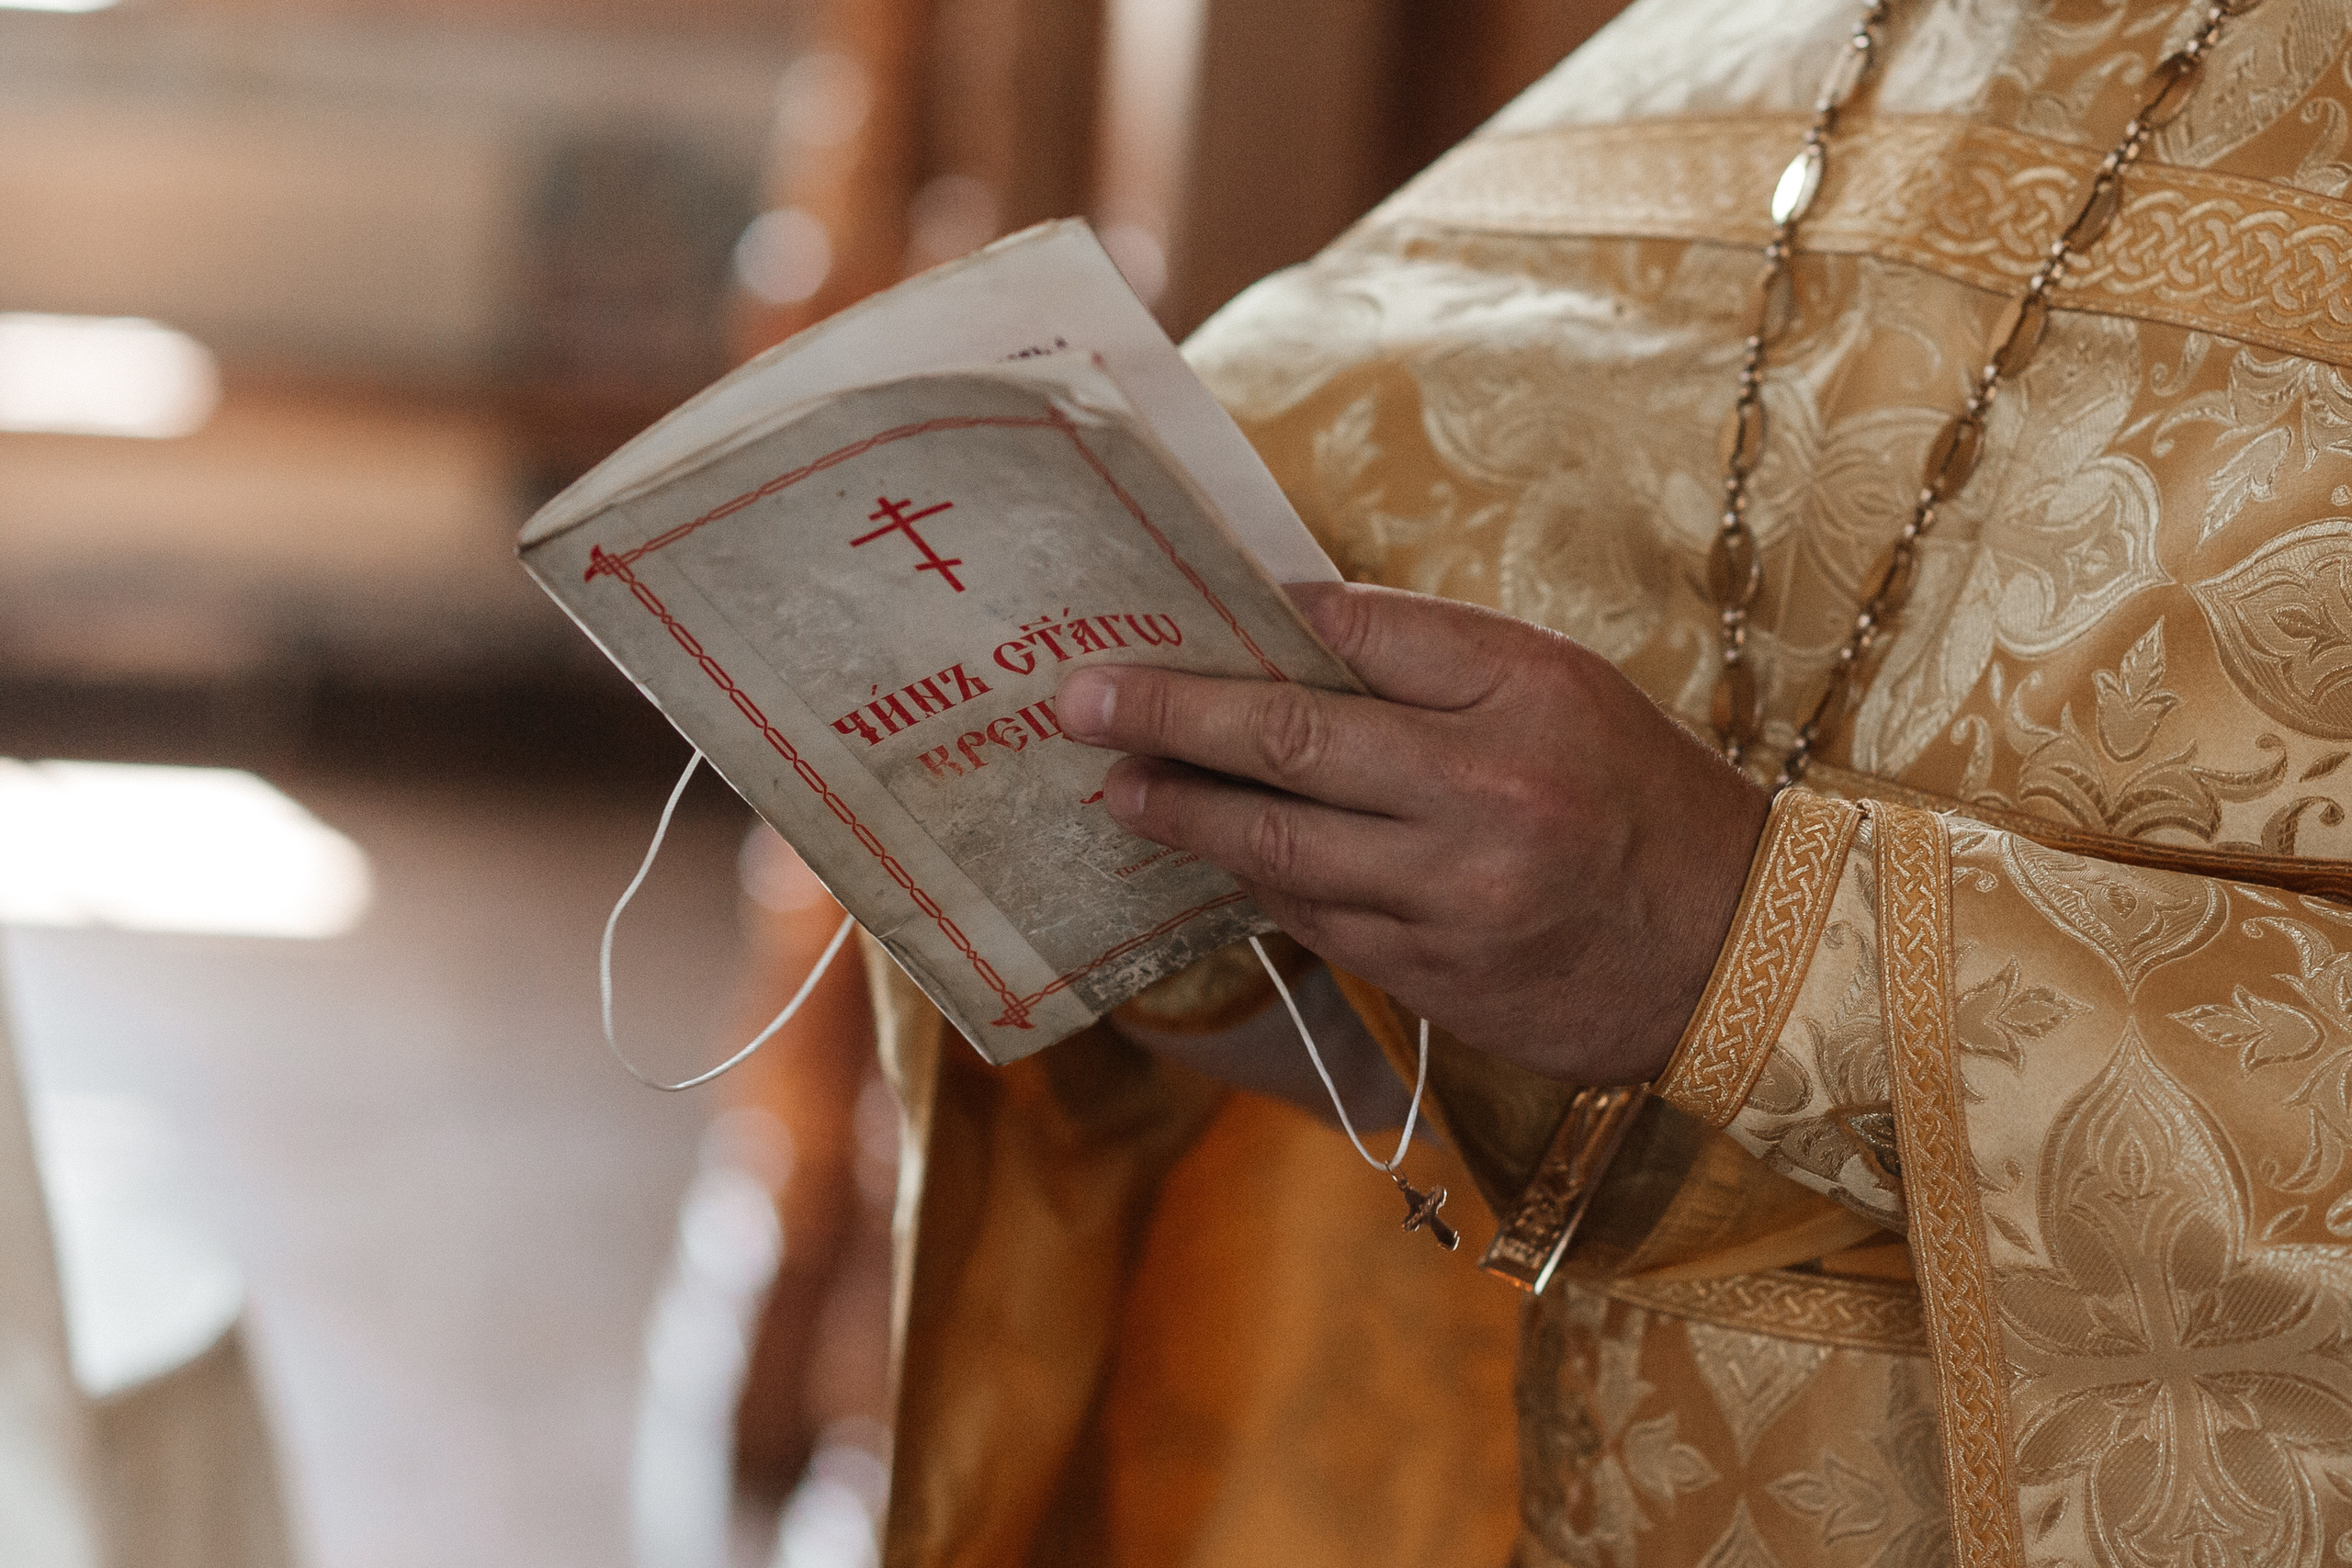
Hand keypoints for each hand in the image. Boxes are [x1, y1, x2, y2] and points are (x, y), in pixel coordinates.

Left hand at [1056, 582, 1768, 1086]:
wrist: (1737, 954)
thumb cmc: (1640, 797)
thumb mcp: (1564, 688)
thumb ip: (1436, 653)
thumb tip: (1296, 620)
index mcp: (1523, 696)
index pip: (1360, 635)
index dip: (1254, 626)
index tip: (1167, 616)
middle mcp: (1486, 794)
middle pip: (1289, 743)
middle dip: (1169, 717)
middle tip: (1078, 701)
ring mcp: (1454, 898)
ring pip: (1281, 849)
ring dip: (1183, 815)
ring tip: (1115, 788)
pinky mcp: (1437, 978)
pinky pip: (1317, 923)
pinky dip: (1256, 884)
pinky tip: (1211, 857)